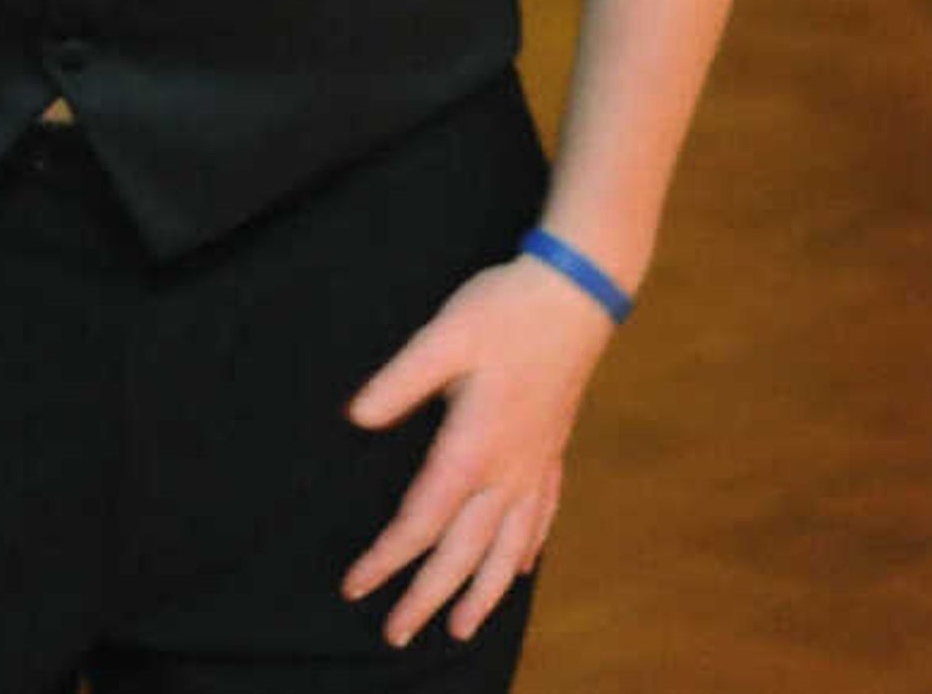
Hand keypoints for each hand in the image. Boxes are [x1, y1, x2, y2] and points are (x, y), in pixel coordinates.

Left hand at [341, 254, 618, 645]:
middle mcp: (508, 469)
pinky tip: (518, 569)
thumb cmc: (504, 311)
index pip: (422, 521)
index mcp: (473, 447)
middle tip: (397, 635)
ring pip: (507, 547)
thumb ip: (399, 380)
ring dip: (482, 592)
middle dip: (428, 597)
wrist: (575, 296)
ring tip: (461, 629)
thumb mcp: (442, 336)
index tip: (356, 586)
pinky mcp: (551, 450)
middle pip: (463, 551)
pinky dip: (525, 551)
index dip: (387, 558)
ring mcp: (535, 464)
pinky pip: (540, 518)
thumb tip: (356, 417)